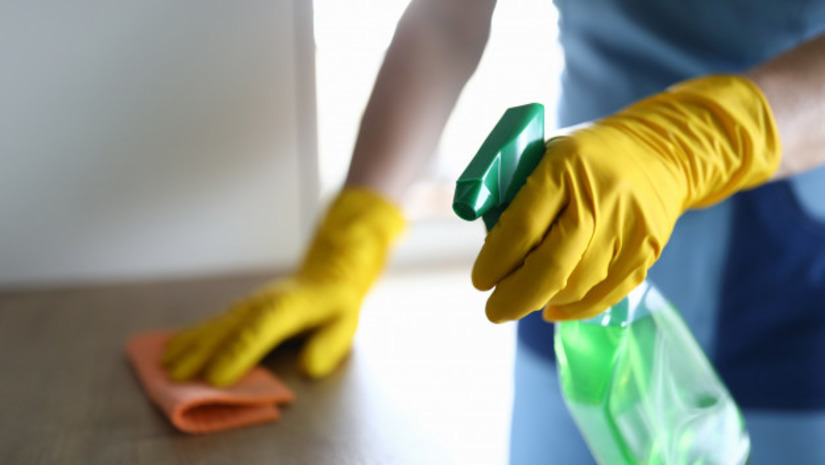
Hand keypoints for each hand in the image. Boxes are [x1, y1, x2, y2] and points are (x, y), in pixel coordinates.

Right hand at [163, 188, 404, 385]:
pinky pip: (211, 324)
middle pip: (228, 329)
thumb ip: (330, 345)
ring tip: (165, 366)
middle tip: (176, 378)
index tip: (216, 378)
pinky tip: (171, 348)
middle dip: (201, 354)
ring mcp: (247, 306)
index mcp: (289, 307)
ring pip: (214, 326)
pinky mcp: (239, 310)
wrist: (324, 276)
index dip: (238, 353)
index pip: (260, 330)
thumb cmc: (334, 306)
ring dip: (189, 346)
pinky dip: (189, 336)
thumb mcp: (345, 323)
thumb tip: (309, 366)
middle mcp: (261, 304)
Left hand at [472, 75, 780, 322]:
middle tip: (494, 311)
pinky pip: (605, 295)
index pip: (522, 227)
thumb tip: (490, 249)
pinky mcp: (647, 252)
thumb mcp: (545, 156)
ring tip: (522, 301)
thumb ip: (515, 196)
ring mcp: (628, 229)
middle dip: (516, 297)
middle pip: (552, 266)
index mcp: (564, 169)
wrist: (661, 151)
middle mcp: (599, 200)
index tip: (480, 280)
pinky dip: (575, 308)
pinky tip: (553, 306)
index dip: (495, 261)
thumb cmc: (586, 157)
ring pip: (577, 286)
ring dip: (543, 301)